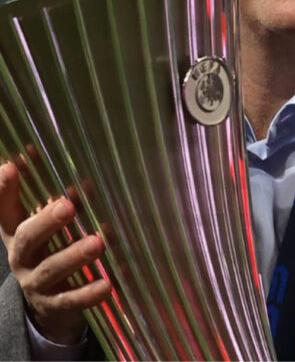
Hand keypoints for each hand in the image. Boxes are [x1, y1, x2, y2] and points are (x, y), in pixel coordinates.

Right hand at [0, 160, 110, 343]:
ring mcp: (34, 283)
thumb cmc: (50, 251)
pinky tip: (107, 285)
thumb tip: (80, 172)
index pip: (3, 210)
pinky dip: (88, 293)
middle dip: (46, 221)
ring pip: (51, 268)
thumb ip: (55, 201)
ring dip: (73, 255)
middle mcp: (21, 257)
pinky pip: (70, 299)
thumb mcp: (45, 227)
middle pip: (27, 238)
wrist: (47, 305)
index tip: (12, 167)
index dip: (3, 190)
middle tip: (67, 205)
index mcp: (16, 233)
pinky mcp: (53, 305)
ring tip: (98, 243)